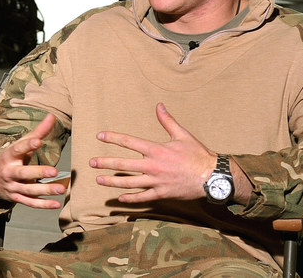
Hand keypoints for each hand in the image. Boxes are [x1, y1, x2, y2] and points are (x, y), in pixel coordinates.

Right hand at [0, 113, 65, 208]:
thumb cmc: (11, 157)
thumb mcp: (20, 144)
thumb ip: (38, 132)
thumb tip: (52, 116)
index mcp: (9, 155)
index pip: (18, 149)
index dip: (28, 145)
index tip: (38, 141)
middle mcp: (9, 172)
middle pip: (23, 173)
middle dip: (38, 173)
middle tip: (54, 171)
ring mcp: (12, 186)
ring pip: (28, 190)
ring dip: (45, 190)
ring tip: (62, 188)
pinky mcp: (16, 198)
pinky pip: (30, 203)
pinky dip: (43, 205)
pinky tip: (56, 204)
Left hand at [90, 103, 213, 203]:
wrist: (211, 177)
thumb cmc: (197, 154)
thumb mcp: (182, 135)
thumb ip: (167, 121)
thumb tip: (159, 105)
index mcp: (156, 150)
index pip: (129, 142)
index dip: (113, 138)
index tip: (100, 136)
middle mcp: (153, 166)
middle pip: (124, 164)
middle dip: (106, 163)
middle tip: (91, 163)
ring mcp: (156, 182)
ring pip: (129, 182)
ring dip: (112, 181)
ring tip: (99, 180)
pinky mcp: (162, 194)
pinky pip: (142, 197)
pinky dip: (131, 198)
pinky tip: (120, 198)